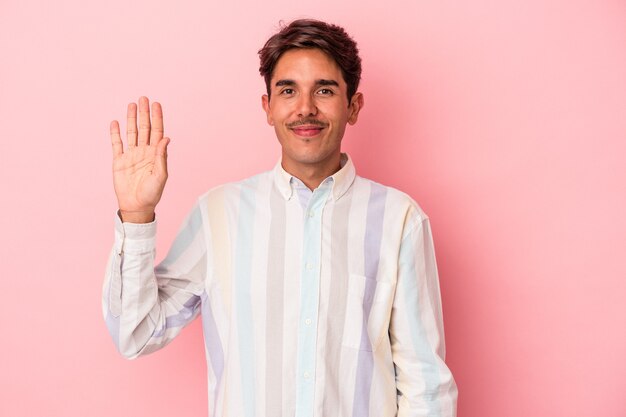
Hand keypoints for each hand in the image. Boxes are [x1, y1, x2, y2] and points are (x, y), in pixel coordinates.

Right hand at [110, 96, 169, 222]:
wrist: (136, 206)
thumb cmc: (151, 194)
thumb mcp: (160, 176)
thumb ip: (161, 156)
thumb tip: (166, 138)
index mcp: (155, 154)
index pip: (157, 132)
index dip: (157, 118)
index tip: (156, 104)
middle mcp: (143, 152)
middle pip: (144, 128)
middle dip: (144, 113)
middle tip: (143, 98)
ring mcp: (131, 155)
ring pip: (131, 132)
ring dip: (131, 119)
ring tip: (131, 104)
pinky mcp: (119, 161)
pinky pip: (116, 144)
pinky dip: (115, 133)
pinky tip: (115, 122)